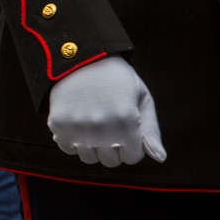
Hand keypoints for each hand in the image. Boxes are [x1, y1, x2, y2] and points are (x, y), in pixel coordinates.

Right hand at [47, 56, 165, 166]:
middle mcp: (102, 129)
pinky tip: (79, 122)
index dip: (132, 145)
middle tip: (109, 125)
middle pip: (111, 161)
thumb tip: (159, 158)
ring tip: (93, 123)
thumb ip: (151, 130)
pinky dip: (73, 140)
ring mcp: (78, 128)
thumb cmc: (116, 78)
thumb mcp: (141, 98)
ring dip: (93, 146)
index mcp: (126, 122)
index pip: (132, 157)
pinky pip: (69, 149)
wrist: (81, 58)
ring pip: (89, 158)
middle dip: (113, 148)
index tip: (126, 130)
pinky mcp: (59, 125)